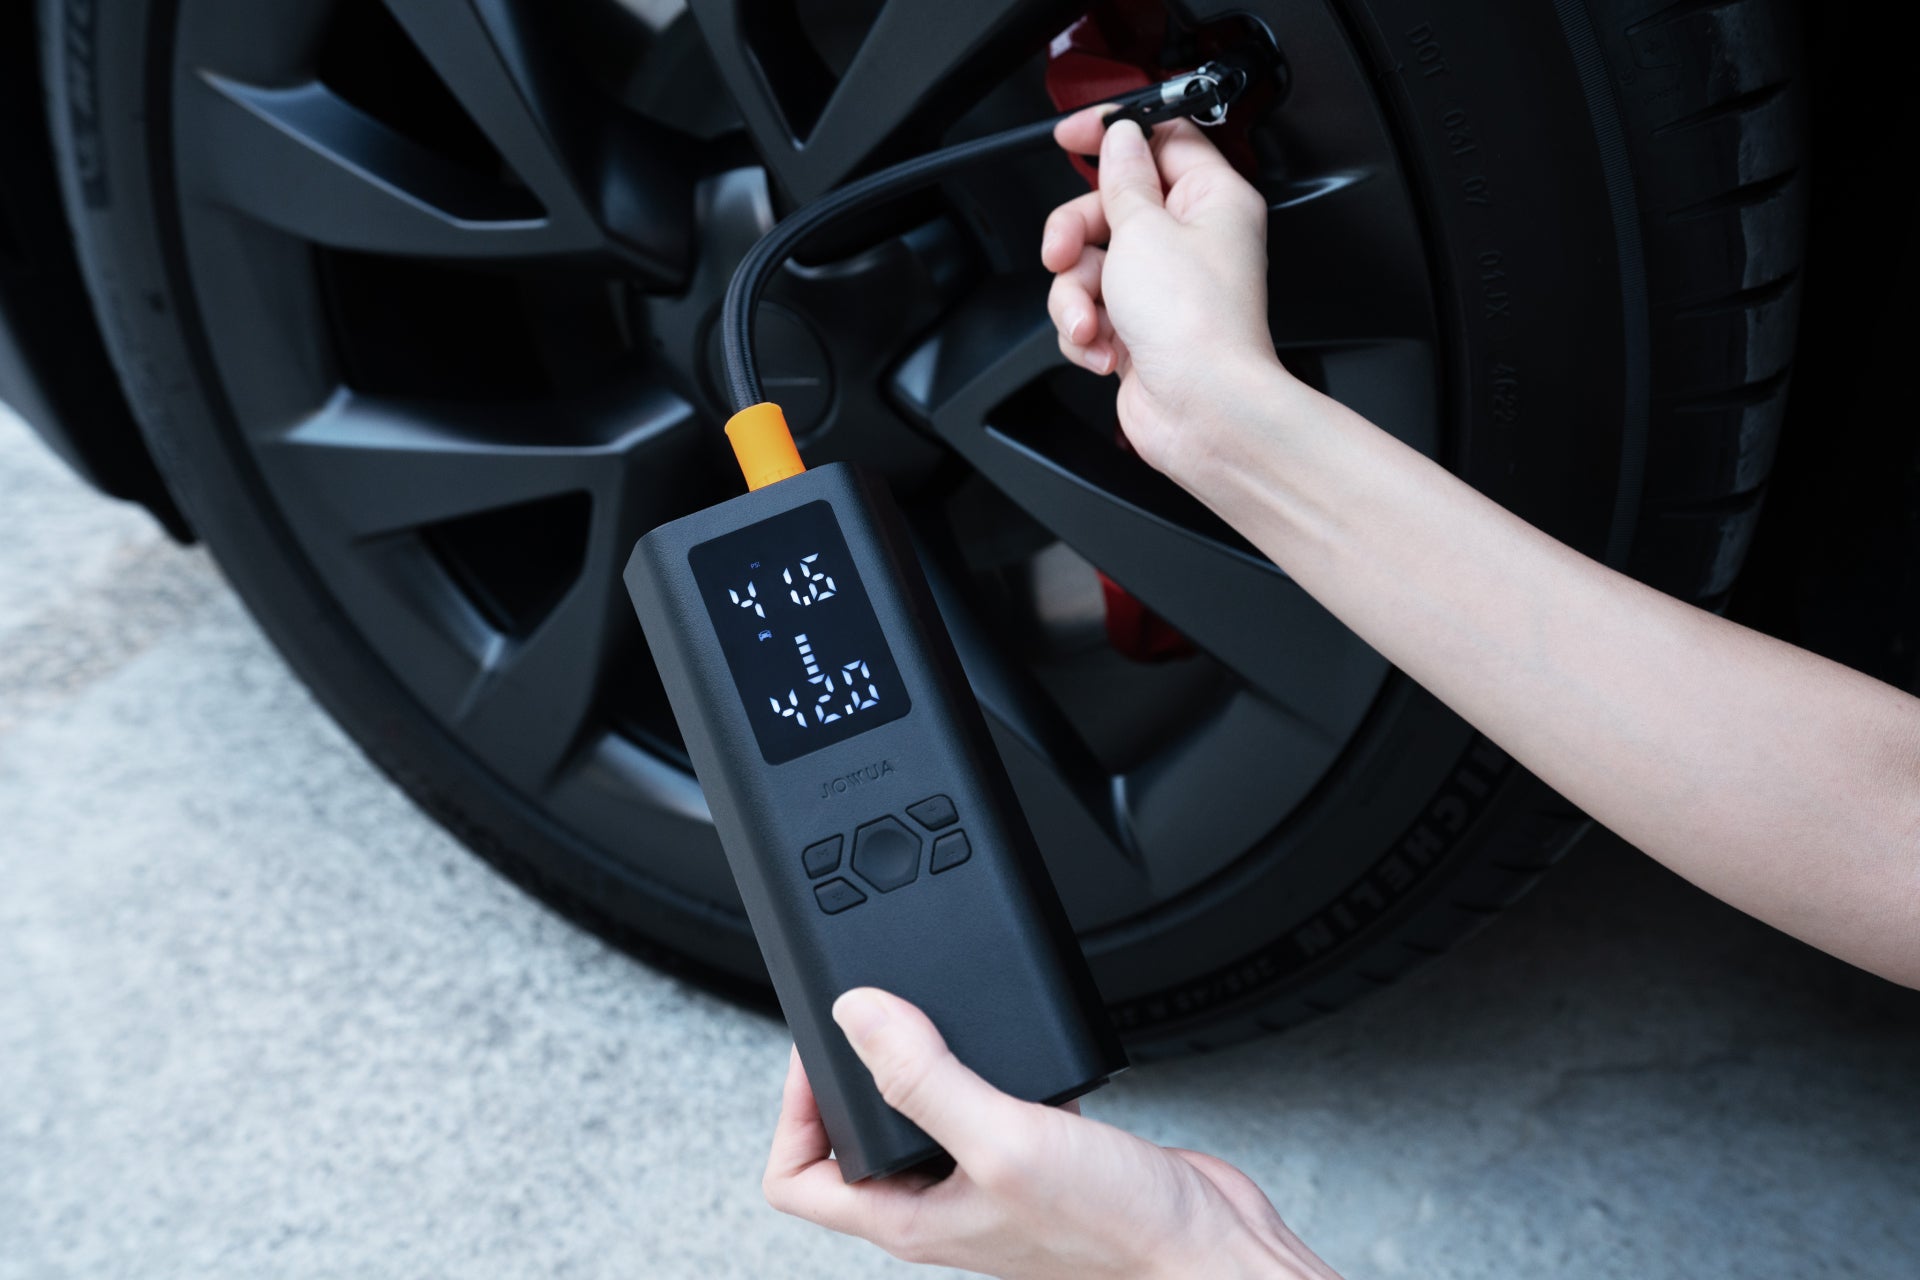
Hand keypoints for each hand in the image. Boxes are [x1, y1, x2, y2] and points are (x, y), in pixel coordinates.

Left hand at [763, 987, 1341, 1278]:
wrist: (1203, 1249)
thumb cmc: (1113, 1233)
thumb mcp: (1004, 1140)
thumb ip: (926, 1078)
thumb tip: (856, 1015)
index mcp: (907, 1217)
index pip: (796, 1177)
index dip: (791, 1107)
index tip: (823, 1046)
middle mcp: (937, 1201)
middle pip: (850, 1137)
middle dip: (850, 1070)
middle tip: (872, 1015)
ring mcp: (984, 1177)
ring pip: (915, 1113)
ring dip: (912, 1060)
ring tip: (924, 1014)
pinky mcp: (1033, 1151)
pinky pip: (977, 1099)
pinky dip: (974, 1061)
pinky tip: (998, 1037)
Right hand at [1042, 110, 1295, 485]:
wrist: (1201, 411)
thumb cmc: (1195, 326)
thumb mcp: (1143, 229)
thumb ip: (1122, 179)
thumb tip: (1118, 139)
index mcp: (1210, 200)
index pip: (1161, 139)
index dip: (1113, 132)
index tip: (1070, 135)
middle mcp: (1190, 240)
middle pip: (1110, 207)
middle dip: (1075, 234)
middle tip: (1063, 252)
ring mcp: (1163, 288)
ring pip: (1089, 265)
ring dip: (1076, 295)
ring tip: (1089, 320)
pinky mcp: (1139, 330)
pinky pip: (1090, 312)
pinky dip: (1086, 332)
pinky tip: (1105, 350)